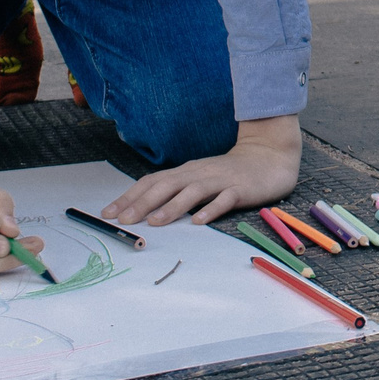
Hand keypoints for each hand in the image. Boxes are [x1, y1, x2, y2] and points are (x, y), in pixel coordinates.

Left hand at [103, 114, 302, 226]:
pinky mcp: (240, 189)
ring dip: (172, 207)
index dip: (129, 197)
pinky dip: (211, 210)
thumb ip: (176, 191)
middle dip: (142, 203)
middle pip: (166, 186)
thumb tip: (144, 209)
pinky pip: (225, 200)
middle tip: (123, 221)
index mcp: (185, 172)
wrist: (269, 156)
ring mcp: (220, 180)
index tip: (109, 213)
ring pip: (192, 192)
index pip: (151, 182)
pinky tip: (199, 222)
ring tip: (155, 223)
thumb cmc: (229, 173)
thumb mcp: (198, 178)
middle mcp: (198, 173)